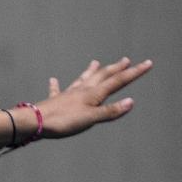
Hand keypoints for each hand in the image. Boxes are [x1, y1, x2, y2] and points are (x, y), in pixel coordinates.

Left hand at [36, 57, 152, 138]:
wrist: (34, 122)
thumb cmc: (63, 121)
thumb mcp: (91, 118)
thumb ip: (110, 111)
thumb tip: (130, 102)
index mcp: (92, 94)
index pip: (117, 82)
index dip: (134, 73)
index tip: (147, 63)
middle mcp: (81, 91)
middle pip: (101, 77)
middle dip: (115, 69)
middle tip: (126, 60)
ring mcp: (67, 95)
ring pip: (82, 80)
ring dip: (90, 71)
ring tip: (95, 62)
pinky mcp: (54, 102)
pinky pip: (57, 91)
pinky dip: (56, 85)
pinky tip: (53, 79)